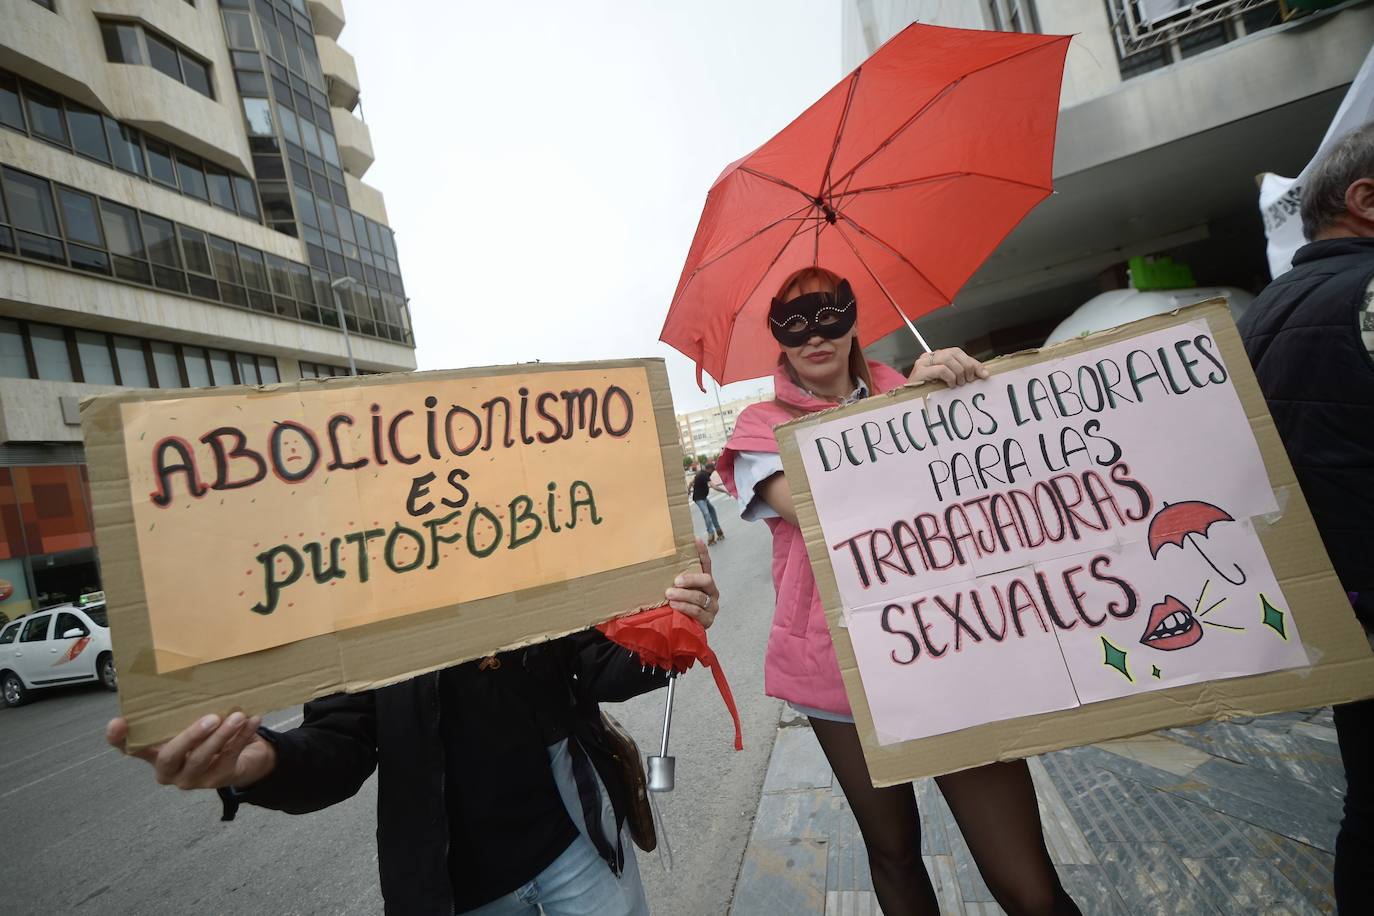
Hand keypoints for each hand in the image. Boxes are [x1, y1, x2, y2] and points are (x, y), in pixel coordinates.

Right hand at [106, 712, 276, 790]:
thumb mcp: (192, 720)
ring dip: (222, 736)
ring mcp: (192, 779)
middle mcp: (169, 769)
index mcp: (154, 752)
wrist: (242, 756)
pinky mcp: (218, 780)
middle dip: (189, 737)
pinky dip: (242, 736)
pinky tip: (252, 720)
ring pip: (202, 759)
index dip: (119, 738)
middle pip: (169, 757)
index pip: (129, 747)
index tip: (117, 722)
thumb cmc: (208, 733)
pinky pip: (230, 756)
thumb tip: (187, 670)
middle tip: (210, 718)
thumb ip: (183, 708)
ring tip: (237, 716)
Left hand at [665, 537, 719, 628]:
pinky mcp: (708, 620)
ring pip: (700, 597)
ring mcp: (711, 606)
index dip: (702, 552)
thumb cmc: (677, 607)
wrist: (680, 632)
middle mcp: (711, 592)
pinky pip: (697, 612)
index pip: (706, 564)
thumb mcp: (675, 591)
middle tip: (676, 581)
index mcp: (704, 582)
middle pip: (707, 580)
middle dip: (691, 579)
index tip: (695, 540)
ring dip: (684, 595)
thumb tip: (654, 561)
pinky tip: (675, 606)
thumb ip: (673, 580)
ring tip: (670, 594)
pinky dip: (685, 608)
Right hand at [908, 348, 988, 386]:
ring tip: (960, 384)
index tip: (984, 374)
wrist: (908, 402)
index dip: (973, 362)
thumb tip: (983, 374)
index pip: (958, 353)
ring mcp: (923, 363)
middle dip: (967, 366)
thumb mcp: (947, 382)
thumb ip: (961, 374)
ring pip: (948, 359)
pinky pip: (941, 369)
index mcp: (936, 356)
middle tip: (969, 381)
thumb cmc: (928, 393)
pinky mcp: (920, 372)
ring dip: (959, 372)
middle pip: (954, 353)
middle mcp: (929, 356)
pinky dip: (950, 377)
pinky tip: (951, 385)